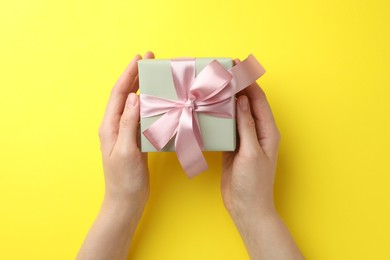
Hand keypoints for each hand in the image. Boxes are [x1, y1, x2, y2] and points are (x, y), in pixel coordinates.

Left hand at [98, 52, 153, 210]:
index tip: (139, 58)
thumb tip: (133, 98)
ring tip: (153, 75)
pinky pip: (141, 116)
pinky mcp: (135, 139)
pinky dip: (149, 104)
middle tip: (149, 59)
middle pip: (125, 95)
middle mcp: (115, 126)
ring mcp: (125, 132)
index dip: (128, 75)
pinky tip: (157, 100)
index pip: (118, 94)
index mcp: (109, 126)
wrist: (126, 201)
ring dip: (142, 87)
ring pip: (133, 104)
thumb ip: (128, 124)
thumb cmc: (124, 180)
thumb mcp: (126, 151)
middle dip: (135, 76)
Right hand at [221, 59, 302, 258]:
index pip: (258, 99)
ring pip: (236, 113)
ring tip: (213, 87)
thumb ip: (247, 126)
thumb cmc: (254, 183)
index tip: (235, 66)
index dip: (248, 81)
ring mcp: (245, 139)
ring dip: (226, 100)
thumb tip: (243, 100)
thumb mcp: (251, 153)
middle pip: (247, 103)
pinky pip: (227, 127)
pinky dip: (220, 117)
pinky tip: (209, 110)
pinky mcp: (233, 147)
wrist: (246, 207)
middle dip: (236, 86)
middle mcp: (257, 131)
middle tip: (221, 72)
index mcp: (267, 130)